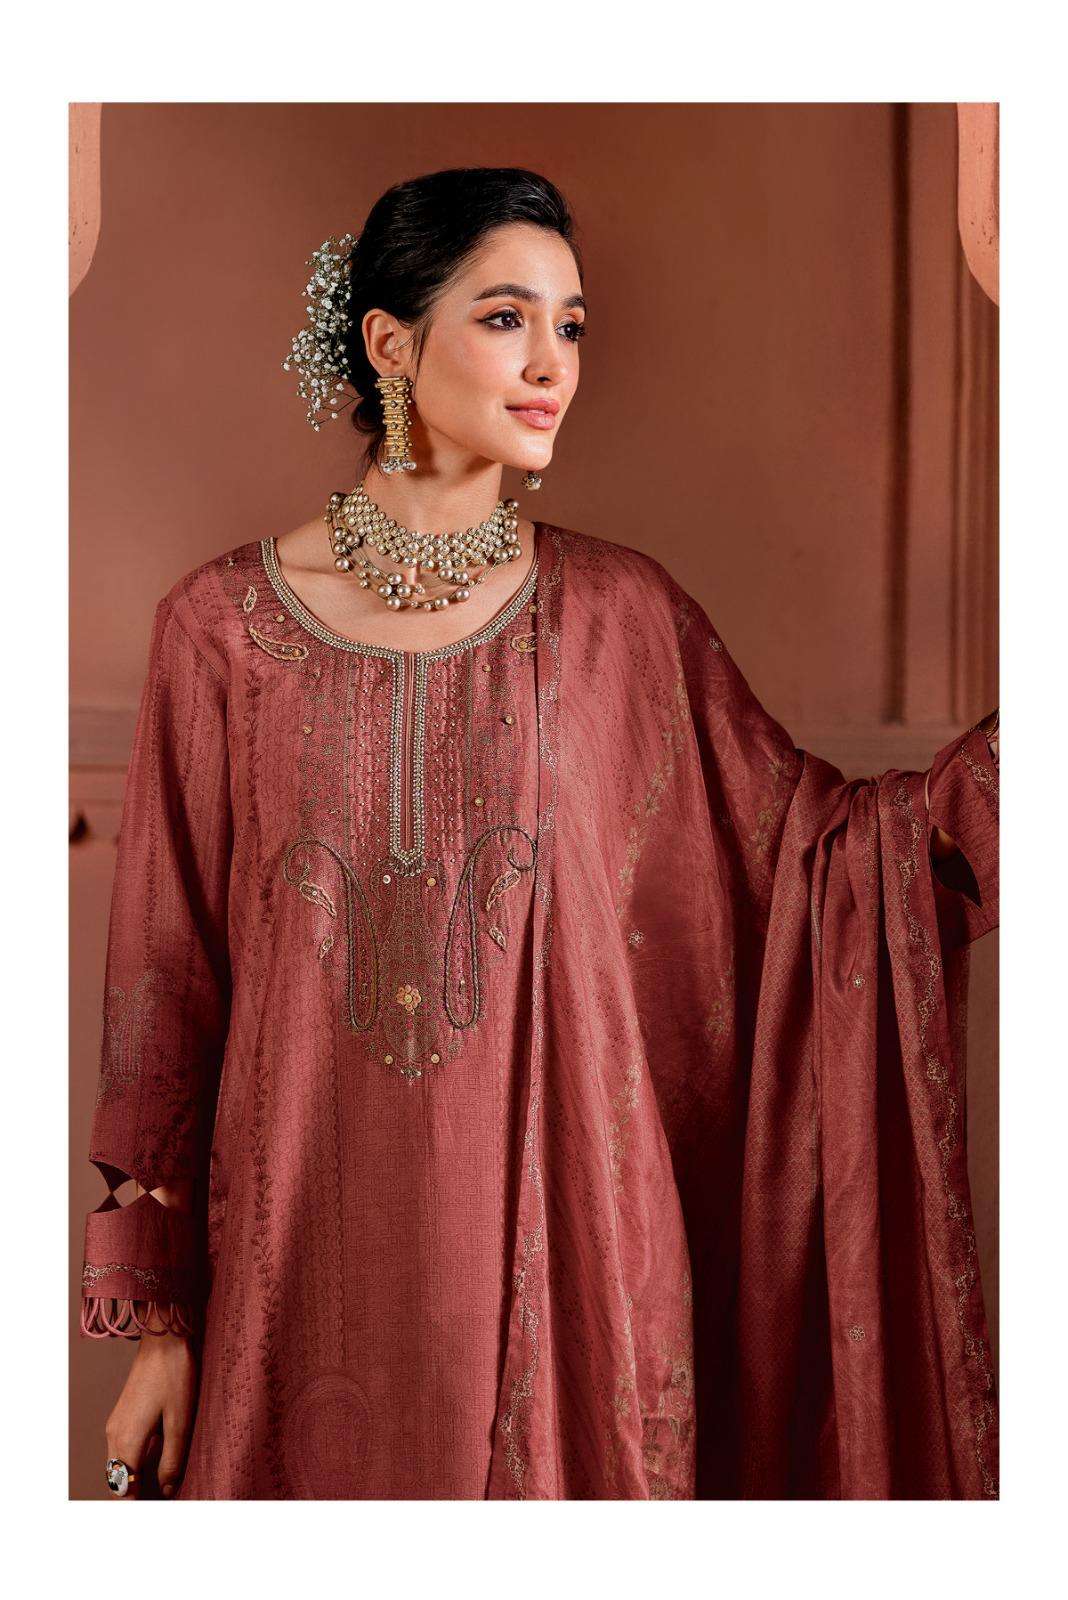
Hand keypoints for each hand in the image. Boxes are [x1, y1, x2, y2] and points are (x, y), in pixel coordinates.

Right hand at [104, 1319, 197, 1498]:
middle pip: (119, 1482)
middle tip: (165, 1502)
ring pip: (120, 1466)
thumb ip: (172, 1459)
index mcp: (126, 1442)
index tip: (160, 1510)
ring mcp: (116, 1425)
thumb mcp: (181, 1421)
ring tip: (165, 1487)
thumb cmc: (175, 1377)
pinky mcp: (123, 1415)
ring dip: (137, 1479)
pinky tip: (159, 1461)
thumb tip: (168, 1490)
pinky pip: (123, 1450)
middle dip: (138, 1496)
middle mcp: (114, 1436)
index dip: (140, 1505)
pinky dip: (136, 1463)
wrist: (165, 1339)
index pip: (125, 1490)